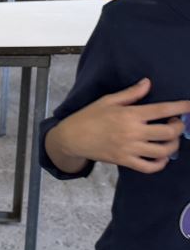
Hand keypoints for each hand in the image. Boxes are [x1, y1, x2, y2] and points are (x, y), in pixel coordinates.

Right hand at [50, 78, 189, 173]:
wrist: (71, 138)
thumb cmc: (89, 117)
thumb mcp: (107, 100)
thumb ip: (130, 93)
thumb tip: (148, 83)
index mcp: (129, 115)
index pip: (162, 110)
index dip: (181, 108)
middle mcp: (132, 132)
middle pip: (168, 132)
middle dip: (178, 127)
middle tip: (175, 122)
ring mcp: (129, 149)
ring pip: (163, 151)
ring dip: (173, 145)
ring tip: (170, 139)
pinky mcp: (125, 161)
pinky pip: (149, 167)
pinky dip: (160, 164)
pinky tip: (161, 157)